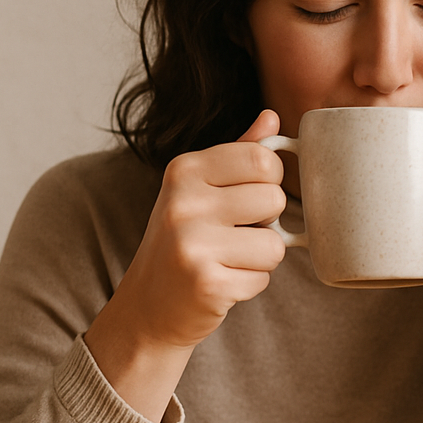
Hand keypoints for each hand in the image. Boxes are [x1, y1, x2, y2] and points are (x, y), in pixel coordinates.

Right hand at [85, 111, 286, 421]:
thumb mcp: (201, 189)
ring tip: (226, 259)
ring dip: (260, 259)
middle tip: (232, 234)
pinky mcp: (206, 283)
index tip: (246, 197)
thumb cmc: (184, 239)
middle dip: (266, 222)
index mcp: (185, 169)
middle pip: (274, 199)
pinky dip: (250, 284)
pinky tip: (221, 282)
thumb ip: (239, 152)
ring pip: (274, 244)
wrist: (148, 306)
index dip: (268, 182)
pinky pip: (263, 278)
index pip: (263, 159)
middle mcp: (183, 202)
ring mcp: (191, 243)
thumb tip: (273, 116)